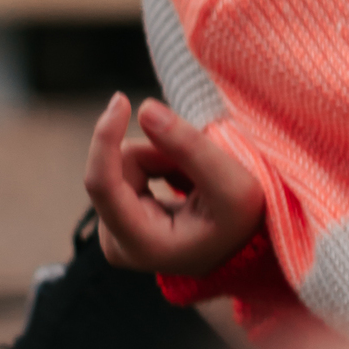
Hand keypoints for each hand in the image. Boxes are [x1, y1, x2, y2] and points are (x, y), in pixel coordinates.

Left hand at [84, 93, 264, 277]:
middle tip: (199, 171)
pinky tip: (185, 186)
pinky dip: (160, 165)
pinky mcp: (120, 217)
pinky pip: (130, 167)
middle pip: (118, 167)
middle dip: (159, 153)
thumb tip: (144, 109)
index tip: (121, 100)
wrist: (246, 248)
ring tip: (196, 182)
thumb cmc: (242, 224)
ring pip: (124, 163)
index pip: (101, 185)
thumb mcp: (232, 186)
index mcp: (140, 245)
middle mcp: (117, 244)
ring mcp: (116, 232)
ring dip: (164, 158)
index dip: (106, 138)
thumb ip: (190, 148)